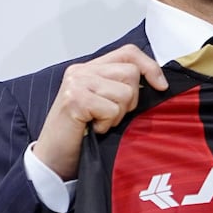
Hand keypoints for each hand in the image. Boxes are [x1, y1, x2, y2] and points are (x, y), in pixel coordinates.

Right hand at [32, 44, 167, 179]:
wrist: (52, 159)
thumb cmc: (80, 134)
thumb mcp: (103, 104)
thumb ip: (120, 86)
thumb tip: (157, 82)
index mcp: (89, 68)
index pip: (128, 53)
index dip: (150, 66)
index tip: (161, 86)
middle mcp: (81, 71)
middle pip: (131, 73)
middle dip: (131, 100)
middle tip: (112, 115)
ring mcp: (76, 83)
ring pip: (124, 92)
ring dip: (117, 114)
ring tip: (99, 122)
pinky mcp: (75, 99)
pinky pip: (111, 109)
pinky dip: (107, 124)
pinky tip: (93, 129)